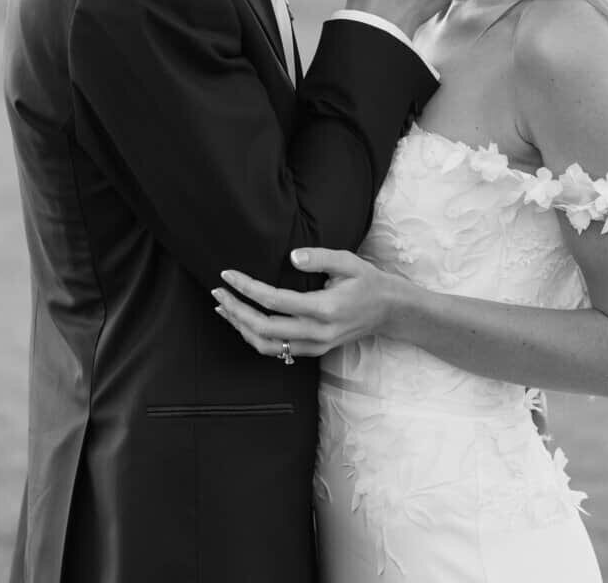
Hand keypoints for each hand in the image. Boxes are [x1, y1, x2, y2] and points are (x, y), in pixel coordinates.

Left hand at [211, 248, 400, 358]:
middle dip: (235, 310)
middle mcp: (317, 332)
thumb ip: (320, 257)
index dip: (246, 288)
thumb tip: (291, 257)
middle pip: (263, 329)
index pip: (274, 301)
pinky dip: (255, 338)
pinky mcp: (314, 350)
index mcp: (324, 308)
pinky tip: (244, 322)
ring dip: (240, 328)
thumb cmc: (368, 282)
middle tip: (218, 292)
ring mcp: (315, 345)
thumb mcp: (348, 262)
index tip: (228, 275)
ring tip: (223, 308)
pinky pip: (277, 350)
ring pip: (266, 346)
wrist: (389, 311)